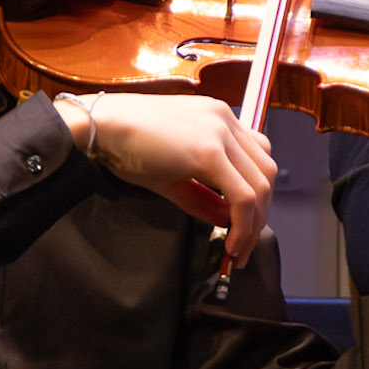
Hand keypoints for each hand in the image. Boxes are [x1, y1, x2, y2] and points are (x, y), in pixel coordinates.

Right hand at [58, 93, 275, 267]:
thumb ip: (203, 196)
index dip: (257, 195)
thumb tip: (226, 219)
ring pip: (261, 186)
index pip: (257, 158)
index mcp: (218, 118)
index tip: (244, 223)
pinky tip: (230, 244)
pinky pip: (243, 196)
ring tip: (237, 251)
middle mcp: (226, 120)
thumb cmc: (125, 144)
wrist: (102, 126)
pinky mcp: (210, 152)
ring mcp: (221, 133)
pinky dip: (243, 225)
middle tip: (244, 245)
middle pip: (266, 173)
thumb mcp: (171, 174)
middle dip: (261, 215)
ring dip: (254, 225)